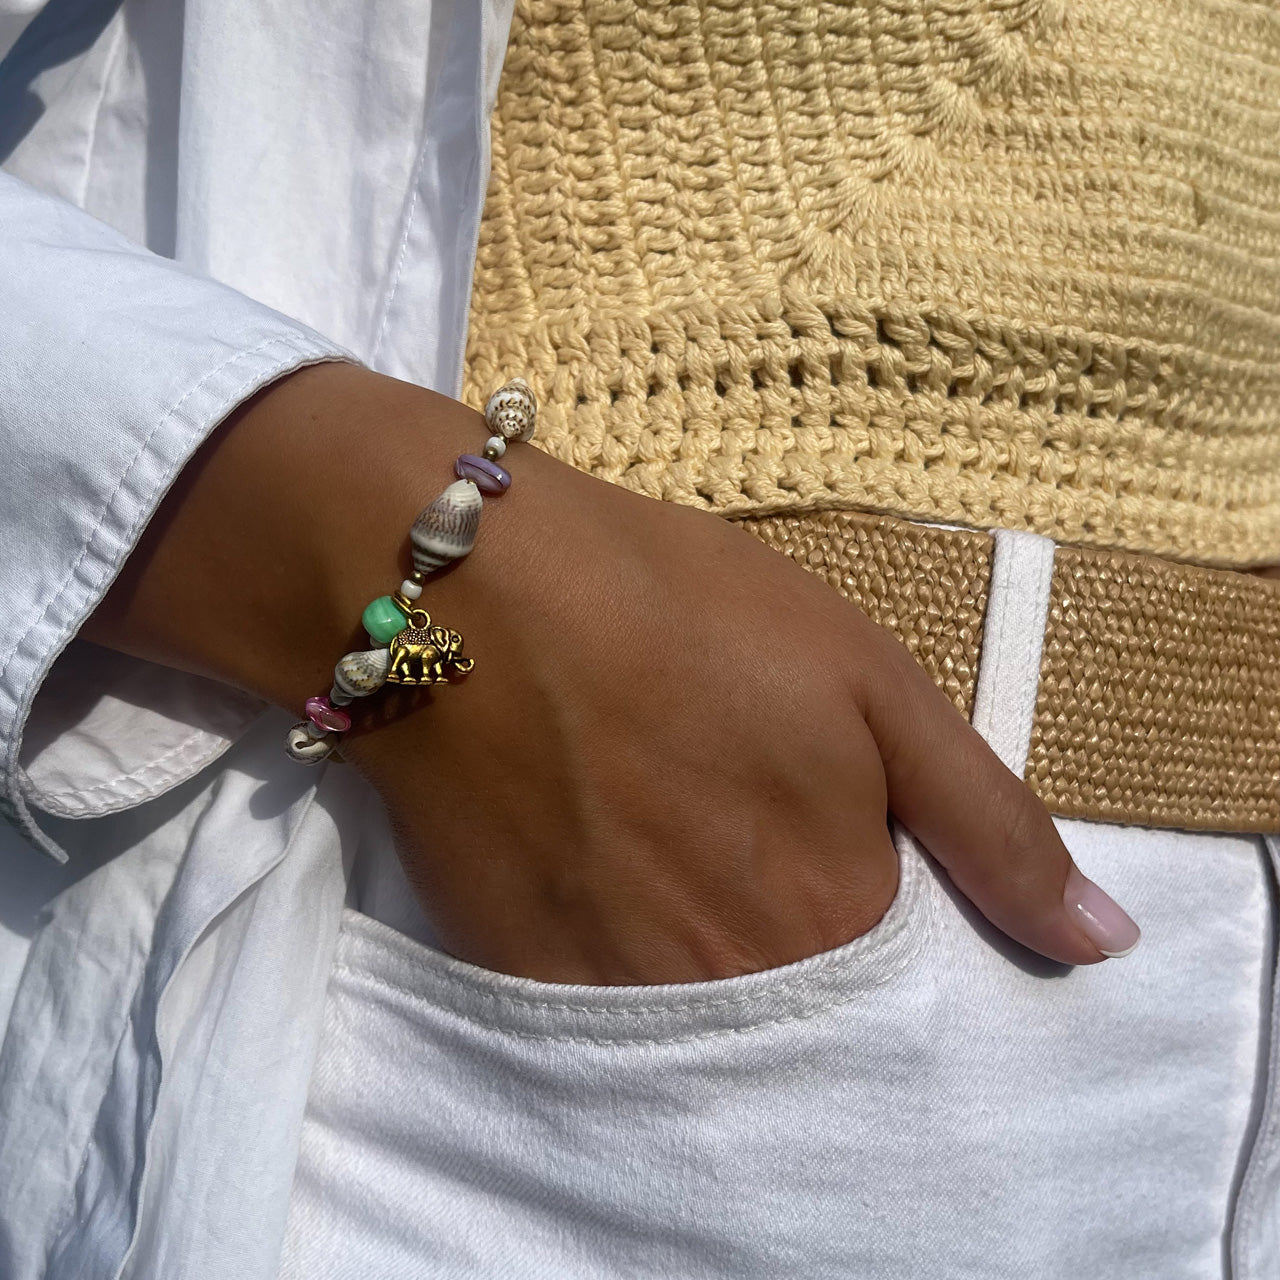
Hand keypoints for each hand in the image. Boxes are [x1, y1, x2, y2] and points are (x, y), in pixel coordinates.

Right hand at [88, 362, 1139, 982]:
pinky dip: (629, 951)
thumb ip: (993, 826)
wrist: (464, 591)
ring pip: (710, 1015)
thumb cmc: (682, 611)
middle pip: (806, 1004)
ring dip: (713, 945)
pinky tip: (603, 850)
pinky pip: (612, 1007)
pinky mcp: (524, 975)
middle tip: (740, 815)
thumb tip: (1098, 941)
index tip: (841, 832)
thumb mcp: (873, 684)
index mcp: (840, 916)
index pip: (910, 980)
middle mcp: (737, 989)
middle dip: (800, 927)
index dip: (888, 902)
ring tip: (667, 828)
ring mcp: (621, 994)